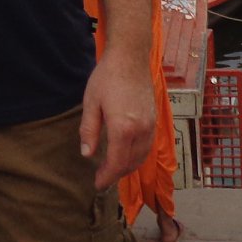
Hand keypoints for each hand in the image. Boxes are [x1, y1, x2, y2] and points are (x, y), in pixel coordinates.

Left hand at [78, 52, 155, 189]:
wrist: (131, 57)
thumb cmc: (107, 77)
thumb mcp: (91, 103)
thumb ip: (89, 130)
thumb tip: (87, 155)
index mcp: (123, 128)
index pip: (116, 163)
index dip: (106, 177)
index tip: (96, 184)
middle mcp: (140, 130)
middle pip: (130, 164)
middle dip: (115, 175)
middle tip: (101, 178)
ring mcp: (150, 126)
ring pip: (141, 158)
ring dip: (127, 168)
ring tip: (112, 169)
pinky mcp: (154, 120)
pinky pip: (147, 147)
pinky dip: (137, 157)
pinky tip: (126, 155)